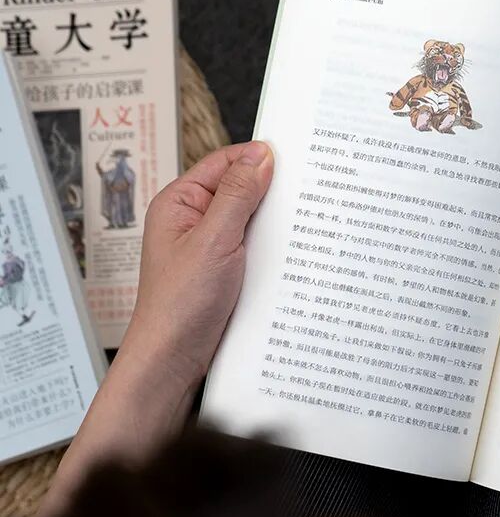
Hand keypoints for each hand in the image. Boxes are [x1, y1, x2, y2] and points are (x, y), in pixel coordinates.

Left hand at [33, 142, 273, 516]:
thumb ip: (238, 195)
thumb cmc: (179, 304)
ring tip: (307, 219)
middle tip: (309, 188)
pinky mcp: (227, 271)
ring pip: (252, 221)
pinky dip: (273, 247)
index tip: (294, 157)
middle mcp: (194, 221)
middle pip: (241, 190)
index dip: (257, 158)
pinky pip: (255, 247)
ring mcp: (211, 247)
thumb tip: (261, 156)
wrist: (173, 360)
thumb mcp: (213, 240)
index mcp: (180, 203)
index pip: (224, 163)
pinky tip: (294, 251)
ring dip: (275, 222)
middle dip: (272, 191)